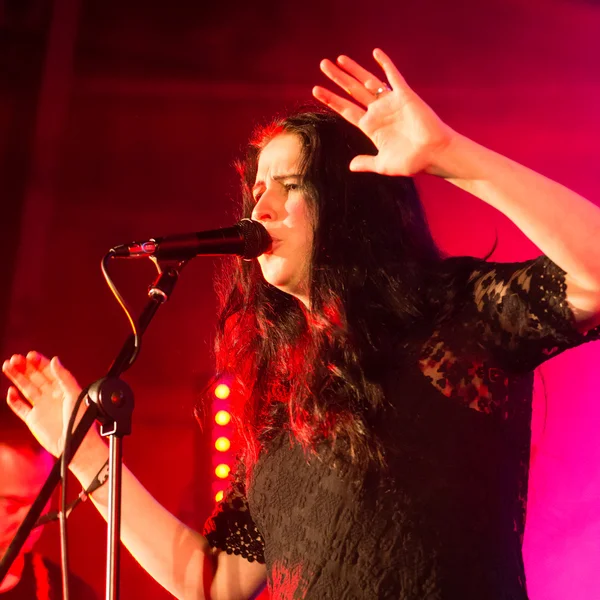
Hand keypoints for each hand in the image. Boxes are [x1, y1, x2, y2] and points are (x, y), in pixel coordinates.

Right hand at [2, 352, 100, 459]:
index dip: (39, 362)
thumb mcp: (74, 394)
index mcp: (63, 388)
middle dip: (25, 367)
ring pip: (25, 389)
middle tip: (15, 358)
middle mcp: (51, 395)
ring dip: (16, 378)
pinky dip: (14, 400)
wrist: (77, 443)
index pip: (49, 371)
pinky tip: (10, 391)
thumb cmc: (81, 419)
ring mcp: (41, 407)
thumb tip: (54, 360)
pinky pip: (20, 408)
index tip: (30, 355)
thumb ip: (64, 377)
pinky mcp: (33, 419)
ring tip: (7, 366)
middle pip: (35, 377)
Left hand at [312, 48, 454, 176]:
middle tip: (323, 65)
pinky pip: (393, 77)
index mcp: (371, 127)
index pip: (346, 110)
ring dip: (354, 69)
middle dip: (338, 78)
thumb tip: (350, 166)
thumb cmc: (411, 162)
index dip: (331, 100)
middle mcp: (378, 112)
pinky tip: (375, 53)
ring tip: (339, 58)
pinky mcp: (405, 96)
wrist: (434, 154)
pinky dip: (385, 64)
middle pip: (353, 91)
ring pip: (368, 81)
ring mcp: (390, 103)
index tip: (316, 90)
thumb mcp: (383, 164)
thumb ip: (366, 163)